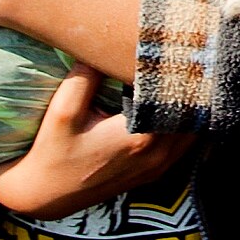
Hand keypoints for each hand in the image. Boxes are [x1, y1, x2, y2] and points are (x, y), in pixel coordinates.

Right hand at [0, 67, 196, 219]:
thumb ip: (86, 77)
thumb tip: (106, 44)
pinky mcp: (154, 172)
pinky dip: (186, 123)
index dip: (184, 72)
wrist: (45, 195)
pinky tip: (176, 103)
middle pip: (194, 114)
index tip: (181, 49)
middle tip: (187, 56)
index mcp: (140, 137)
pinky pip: (184, 144)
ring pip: (194, 130)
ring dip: (191, 105)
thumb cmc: (52, 151)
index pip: (180, 98)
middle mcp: (157, 155)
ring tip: (183, 76)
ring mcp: (158, 167)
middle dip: (192, 86)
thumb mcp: (63, 110)